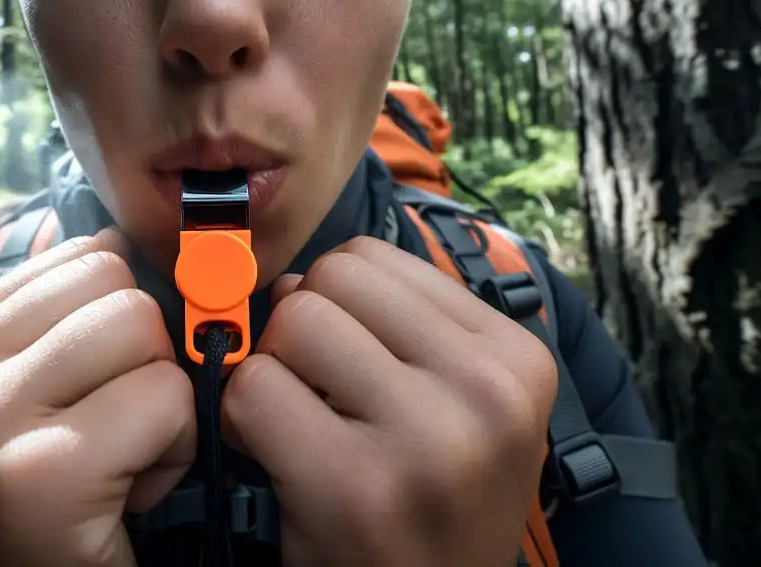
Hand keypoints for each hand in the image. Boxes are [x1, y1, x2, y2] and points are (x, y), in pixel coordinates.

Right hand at [0, 228, 195, 566]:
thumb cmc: (28, 513)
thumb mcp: (9, 403)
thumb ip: (42, 316)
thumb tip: (100, 230)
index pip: (81, 257)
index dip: (113, 331)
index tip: (80, 405)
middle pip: (114, 284)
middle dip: (140, 360)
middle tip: (108, 439)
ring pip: (143, 329)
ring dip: (160, 404)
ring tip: (117, 465)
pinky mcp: (39, 473)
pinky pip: (167, 397)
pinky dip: (175, 450)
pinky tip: (128, 498)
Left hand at [222, 236, 556, 566]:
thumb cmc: (428, 503)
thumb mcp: (458, 407)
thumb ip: (396, 326)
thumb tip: (292, 278)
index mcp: (516, 359)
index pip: (372, 257)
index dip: (337, 305)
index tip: (352, 365)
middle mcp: (486, 389)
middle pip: (332, 276)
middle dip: (304, 328)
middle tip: (320, 397)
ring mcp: (426, 438)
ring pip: (293, 320)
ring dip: (275, 370)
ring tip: (305, 427)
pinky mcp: (355, 486)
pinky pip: (253, 388)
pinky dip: (244, 421)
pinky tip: (278, 462)